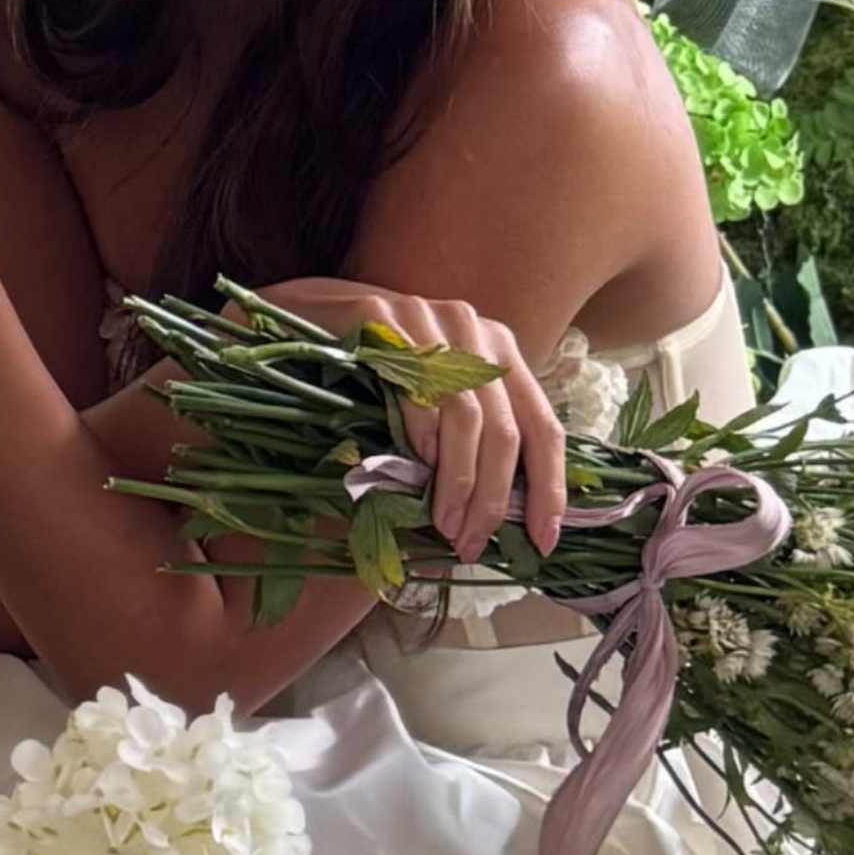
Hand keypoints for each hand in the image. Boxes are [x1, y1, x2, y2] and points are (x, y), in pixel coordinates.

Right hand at [273, 278, 569, 562]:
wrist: (303, 310)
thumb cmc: (373, 368)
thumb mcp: (433, 398)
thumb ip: (468, 440)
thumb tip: (493, 520)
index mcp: (498, 350)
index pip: (544, 426)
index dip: (550, 488)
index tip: (542, 540)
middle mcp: (473, 329)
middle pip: (506, 431)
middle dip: (492, 500)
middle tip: (470, 544)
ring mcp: (427, 318)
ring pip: (466, 415)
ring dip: (457, 482)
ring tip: (443, 522)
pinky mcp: (380, 315)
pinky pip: (414, 387)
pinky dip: (422, 434)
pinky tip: (413, 467)